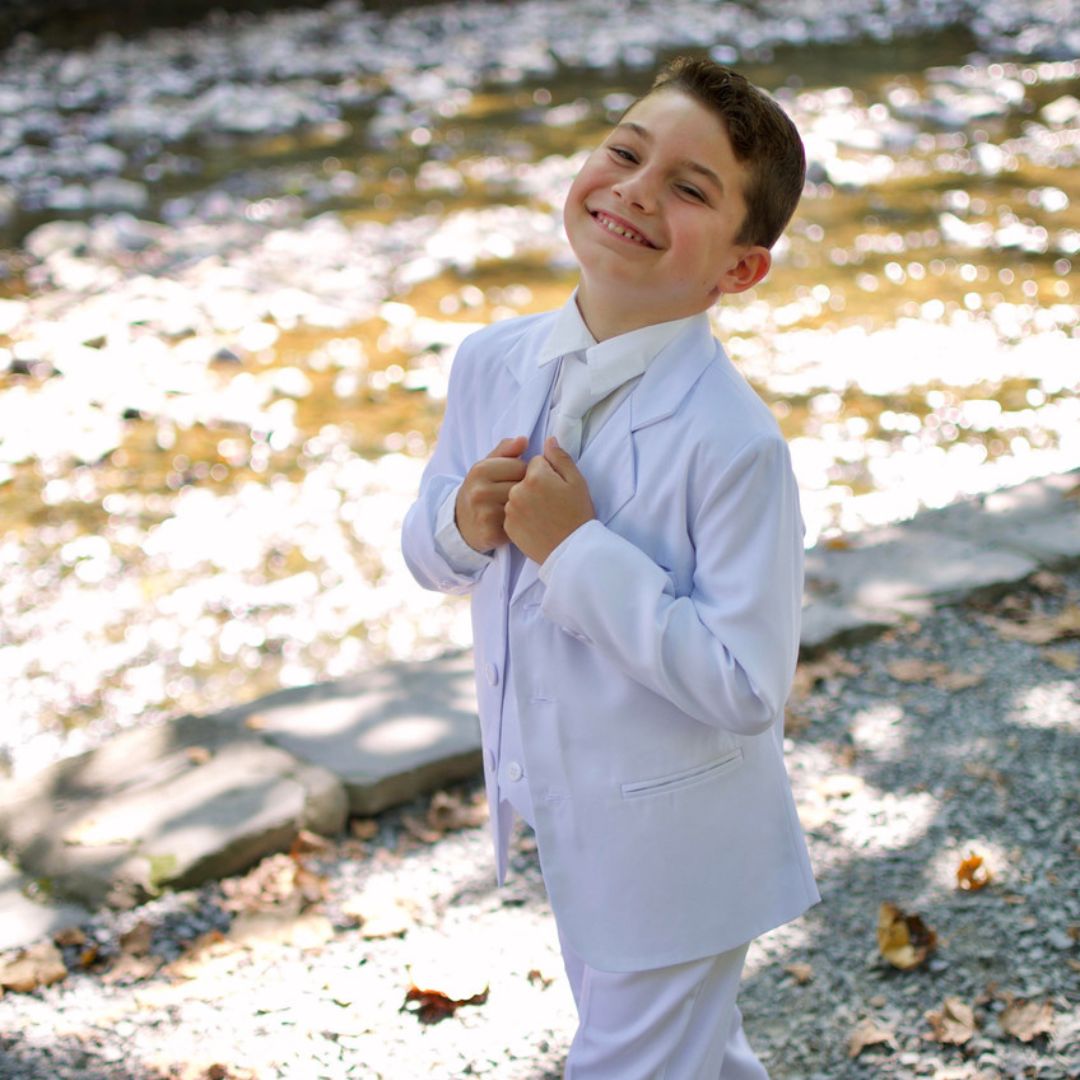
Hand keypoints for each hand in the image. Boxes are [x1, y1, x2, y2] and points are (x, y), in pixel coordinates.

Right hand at [455, 436, 527, 552]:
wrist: (461, 523)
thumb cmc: (481, 490)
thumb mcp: (487, 466)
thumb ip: (506, 450)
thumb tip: (524, 439)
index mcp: (480, 470)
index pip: (522, 466)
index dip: (525, 474)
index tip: (517, 481)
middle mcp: (479, 491)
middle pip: (524, 486)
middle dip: (526, 491)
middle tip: (520, 497)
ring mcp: (483, 513)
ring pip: (522, 505)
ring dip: (526, 508)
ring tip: (519, 509)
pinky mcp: (490, 533)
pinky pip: (518, 525)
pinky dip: (521, 525)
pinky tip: (515, 524)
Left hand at [504, 436, 595, 563]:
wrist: (572, 550)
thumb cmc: (578, 515)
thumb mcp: (577, 482)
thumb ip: (560, 458)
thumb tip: (548, 440)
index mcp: (535, 476)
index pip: (536, 462)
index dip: (549, 473)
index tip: (558, 487)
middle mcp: (517, 490)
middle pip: (523, 478)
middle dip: (535, 485)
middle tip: (552, 502)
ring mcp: (511, 509)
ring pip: (516, 494)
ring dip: (526, 500)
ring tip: (545, 514)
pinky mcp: (508, 526)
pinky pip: (512, 512)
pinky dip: (521, 516)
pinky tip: (537, 524)